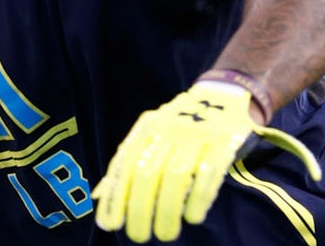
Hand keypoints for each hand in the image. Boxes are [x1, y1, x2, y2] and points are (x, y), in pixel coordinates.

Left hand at [92, 82, 321, 241]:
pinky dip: (199, 199)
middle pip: (148, 174)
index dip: (116, 196)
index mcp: (147, 127)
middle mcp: (169, 128)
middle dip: (140, 211)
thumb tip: (100, 198)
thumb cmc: (181, 125)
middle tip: (139, 237)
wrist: (225, 93)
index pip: (125, 163)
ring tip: (165, 234)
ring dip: (168, 211)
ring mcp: (197, 133)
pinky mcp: (224, 140)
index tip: (112, 225)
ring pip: (176, 177)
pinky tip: (193, 218)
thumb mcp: (152, 135)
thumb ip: (128, 163)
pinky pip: (209, 174)